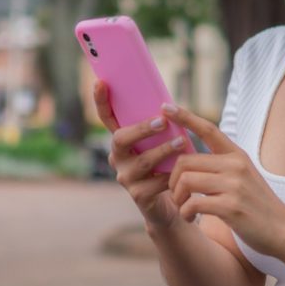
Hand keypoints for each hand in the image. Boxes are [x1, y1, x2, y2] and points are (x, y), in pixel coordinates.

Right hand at [93, 81, 186, 229]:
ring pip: (143, 161)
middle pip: (120, 139)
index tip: (100, 82)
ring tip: (182, 143)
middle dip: (142, 129)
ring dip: (163, 150)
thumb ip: (159, 126)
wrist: (171, 203)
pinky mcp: (138, 196)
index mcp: (122, 140)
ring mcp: (126, 177)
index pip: (107, 118)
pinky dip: (172, 175)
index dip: (101, 101)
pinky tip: (184, 172)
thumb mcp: (160, 142)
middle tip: (163, 121)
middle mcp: (118, 157)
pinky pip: (157, 183)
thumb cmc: (167, 164)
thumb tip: (170, 104)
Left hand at [163, 103, 284, 256]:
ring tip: (183, 208)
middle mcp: (236, 165)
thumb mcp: (243, 178)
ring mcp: (234, 185)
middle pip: (185, 160)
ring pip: (185, 180)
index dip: (184, 117)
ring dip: (177, 198)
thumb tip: (186, 163)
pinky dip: (185, 213)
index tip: (165, 107)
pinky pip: (192, 204)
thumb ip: (220, 168)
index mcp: (237, 155)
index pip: (207, 129)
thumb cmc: (259, 207)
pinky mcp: (231, 207)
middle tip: (176, 194)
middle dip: (172, 179)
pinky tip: (190, 218)